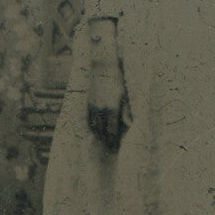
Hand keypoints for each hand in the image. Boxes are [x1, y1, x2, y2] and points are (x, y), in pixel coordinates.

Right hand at [87, 20, 128, 149]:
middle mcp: (99, 110)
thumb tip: (130, 126)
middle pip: (102, 133)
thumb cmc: (117, 80)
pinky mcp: (84, 104)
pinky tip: (98, 130)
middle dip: (107, 141)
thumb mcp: (125, 95)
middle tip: (111, 148)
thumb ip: (127, 112)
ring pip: (94, 128)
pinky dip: (93, 127)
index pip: (112, 132)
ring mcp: (90, 107)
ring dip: (99, 136)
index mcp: (111, 108)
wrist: (101, 66)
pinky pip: (88, 121)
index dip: (114, 142)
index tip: (117, 147)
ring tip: (105, 141)